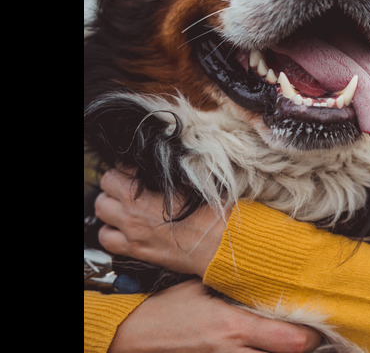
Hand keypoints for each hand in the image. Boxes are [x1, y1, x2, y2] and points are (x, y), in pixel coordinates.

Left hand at [95, 168, 226, 276]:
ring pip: (101, 213)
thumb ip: (167, 173)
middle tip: (129, 184)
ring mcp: (132, 233)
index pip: (118, 170)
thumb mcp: (192, 182)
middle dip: (115, 183)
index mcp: (142, 194)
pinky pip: (106, 240)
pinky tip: (124, 227)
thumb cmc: (212, 211)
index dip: (128, 167)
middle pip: (105, 188)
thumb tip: (157, 165)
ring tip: (124, 204)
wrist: (221, 244)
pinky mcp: (137, 250)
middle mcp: (132, 213)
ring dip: (110, 206)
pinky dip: (110, 231)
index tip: (137, 169)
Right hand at [108, 279, 322, 352]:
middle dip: (303, 349)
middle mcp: (233, 352)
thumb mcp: (203, 289)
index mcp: (235, 327)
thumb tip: (267, 276)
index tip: (317, 325)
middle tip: (311, 337)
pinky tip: (266, 348)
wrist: (132, 336)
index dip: (311, 336)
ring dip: (281, 352)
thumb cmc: (168, 309)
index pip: (292, 341)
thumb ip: (237, 288)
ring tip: (291, 343)